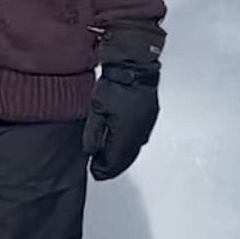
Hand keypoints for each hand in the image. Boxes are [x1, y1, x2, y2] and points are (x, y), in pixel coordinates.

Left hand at [84, 60, 159, 181]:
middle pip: (124, 161)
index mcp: (125, 136)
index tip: (93, 171)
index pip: (113, 163)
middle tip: (98, 169)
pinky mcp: (148, 120)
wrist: (135, 67)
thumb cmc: (116, 84)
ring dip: (119, 158)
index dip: (101, 170)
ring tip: (106, 159)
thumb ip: (92, 134)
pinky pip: (138, 141)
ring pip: (132, 152)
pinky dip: (127, 147)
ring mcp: (146, 128)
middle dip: (110, 167)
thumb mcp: (95, 109)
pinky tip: (119, 145)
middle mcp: (139, 135)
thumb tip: (90, 152)